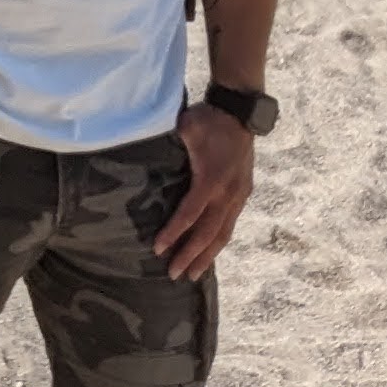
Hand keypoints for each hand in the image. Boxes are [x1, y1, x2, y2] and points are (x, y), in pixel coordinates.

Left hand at [153, 104, 255, 280]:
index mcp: (211, 180)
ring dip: (208, 255)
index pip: (189, 214)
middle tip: (174, 274)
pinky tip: (209, 252)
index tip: (158, 249)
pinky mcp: (243, 194)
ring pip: (223, 233)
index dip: (174, 233)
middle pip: (208, 232)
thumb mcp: (185, 128)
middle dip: (191, 255)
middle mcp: (228, 193)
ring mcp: (238, 195)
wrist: (240, 112)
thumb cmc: (208, 119)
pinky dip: (219, 241)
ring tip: (194, 274)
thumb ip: (169, 146)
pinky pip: (230, 224)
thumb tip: (143, 157)